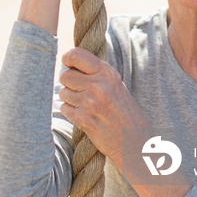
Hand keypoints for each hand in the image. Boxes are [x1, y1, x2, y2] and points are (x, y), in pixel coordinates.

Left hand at [58, 47, 149, 164]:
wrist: (133, 141)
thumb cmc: (124, 110)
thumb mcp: (115, 84)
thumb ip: (96, 72)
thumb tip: (71, 63)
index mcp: (107, 73)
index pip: (76, 55)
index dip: (67, 58)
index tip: (66, 62)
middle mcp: (98, 85)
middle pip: (65, 75)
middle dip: (68, 81)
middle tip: (78, 88)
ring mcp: (90, 103)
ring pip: (63, 92)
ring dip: (69, 97)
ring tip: (84, 103)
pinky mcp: (83, 120)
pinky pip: (64, 108)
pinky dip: (70, 110)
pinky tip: (82, 114)